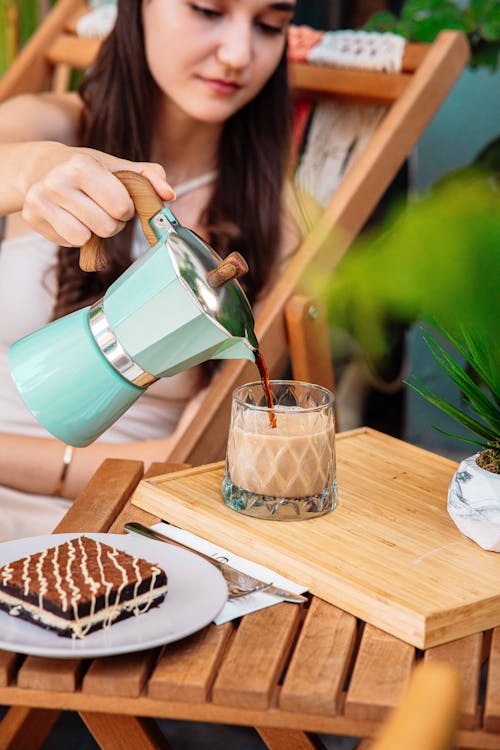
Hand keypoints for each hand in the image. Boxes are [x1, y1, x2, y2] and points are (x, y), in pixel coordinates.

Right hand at [20, 143, 174, 246]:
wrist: (40, 167)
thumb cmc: (86, 170)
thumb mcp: (116, 166)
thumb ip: (148, 176)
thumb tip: (169, 194)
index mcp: (82, 165)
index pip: (120, 205)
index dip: (126, 208)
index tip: (119, 200)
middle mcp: (57, 181)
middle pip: (106, 226)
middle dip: (112, 222)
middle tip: (102, 208)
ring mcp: (41, 199)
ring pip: (86, 237)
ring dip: (94, 231)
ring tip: (88, 214)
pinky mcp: (32, 217)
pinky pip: (69, 242)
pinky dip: (77, 236)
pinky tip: (71, 219)